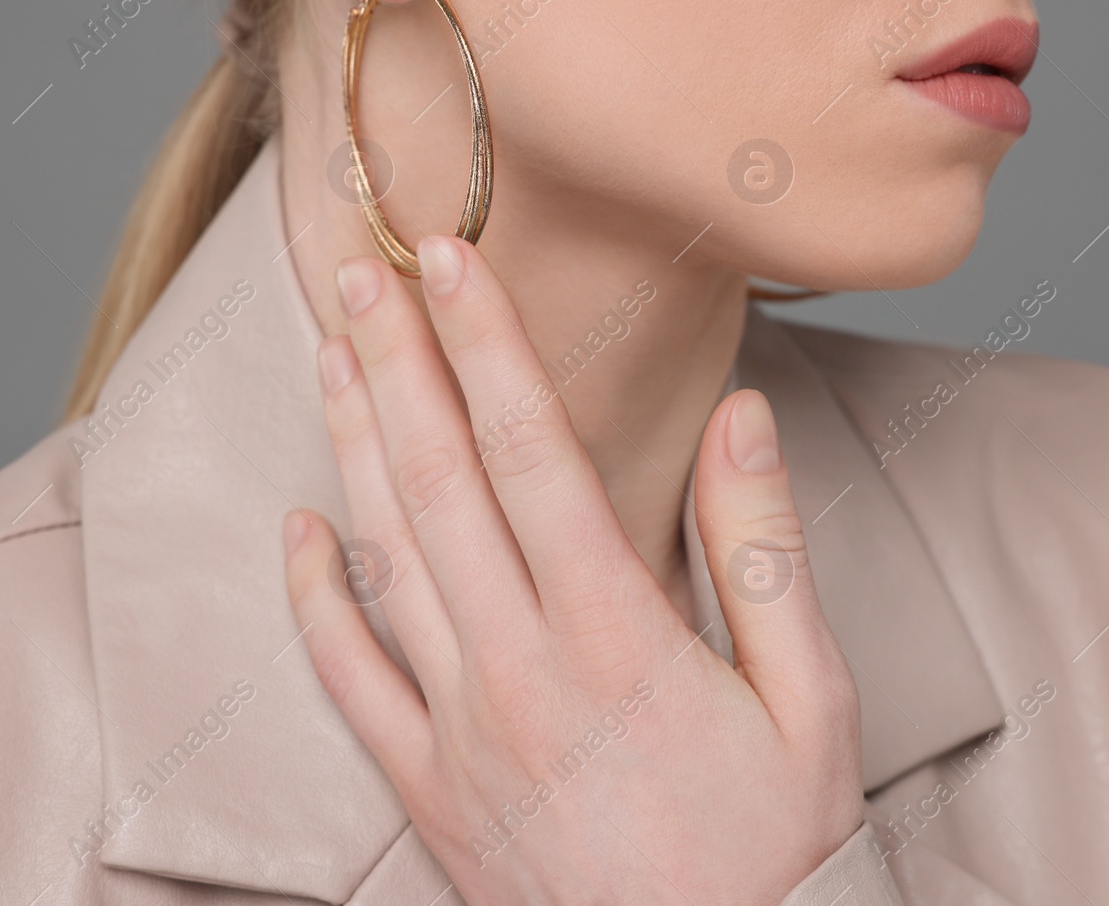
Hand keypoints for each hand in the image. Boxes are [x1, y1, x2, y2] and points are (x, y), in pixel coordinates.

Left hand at [283, 236, 862, 904]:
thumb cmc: (777, 847)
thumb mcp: (812, 698)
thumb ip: (763, 548)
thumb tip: (742, 414)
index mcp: (618, 635)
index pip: (532, 452)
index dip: (485, 344)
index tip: (449, 261)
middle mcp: (520, 670)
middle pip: (438, 482)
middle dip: (396, 363)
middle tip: (359, 270)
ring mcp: (460, 731)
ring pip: (384, 559)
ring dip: (350, 446)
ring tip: (330, 354)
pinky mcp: (427, 789)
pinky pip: (347, 682)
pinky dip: (313, 600)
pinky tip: (297, 528)